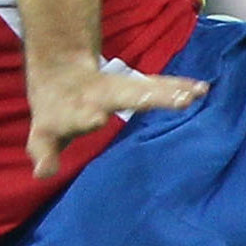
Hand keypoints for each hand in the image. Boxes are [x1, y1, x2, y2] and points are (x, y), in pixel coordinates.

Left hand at [25, 61, 208, 177]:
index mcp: (78, 108)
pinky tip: (203, 88)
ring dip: (173, 90)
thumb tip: (42, 172)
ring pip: (149, 86)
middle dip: (152, 96)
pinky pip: (160, 86)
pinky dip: (180, 86)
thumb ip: (43, 151)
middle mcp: (103, 94)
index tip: (96, 117)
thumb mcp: (41, 134)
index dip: (87, 117)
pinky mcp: (136, 87)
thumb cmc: (54, 113)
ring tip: (197, 93)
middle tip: (179, 100)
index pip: (83, 114)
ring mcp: (121, 88)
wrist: (61, 74)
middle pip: (128, 94)